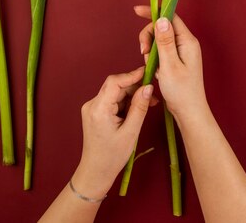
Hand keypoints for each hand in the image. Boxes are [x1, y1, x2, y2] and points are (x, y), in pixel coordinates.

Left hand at [72, 67, 155, 198]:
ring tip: (148, 105)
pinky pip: (113, 101)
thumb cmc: (112, 156)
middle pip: (116, 86)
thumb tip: (148, 87)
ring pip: (116, 93)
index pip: (114, 82)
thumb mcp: (131, 132)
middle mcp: (92, 105)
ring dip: (132, 96)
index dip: (131, 75)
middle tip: (153, 95)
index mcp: (98, 109)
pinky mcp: (95, 112)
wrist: (96, 172)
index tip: (147, 73)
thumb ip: (139, 107)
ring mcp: (92, 108)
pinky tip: (137, 110)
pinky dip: (126, 103)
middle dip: (135, 88)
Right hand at [135, 5, 208, 124]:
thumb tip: (161, 19)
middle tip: (143, 52)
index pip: (170, 17)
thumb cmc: (181, 91)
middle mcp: (186, 43)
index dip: (154, 12)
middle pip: (162, 26)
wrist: (188, 110)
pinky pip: (161, 50)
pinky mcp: (176, 59)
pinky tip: (154, 69)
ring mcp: (181, 51)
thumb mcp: (169, 65)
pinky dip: (154, 57)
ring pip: (159, 39)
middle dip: (149, 36)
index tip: (136, 11)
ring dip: (150, 48)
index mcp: (187, 41)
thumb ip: (165, 41)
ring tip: (151, 65)